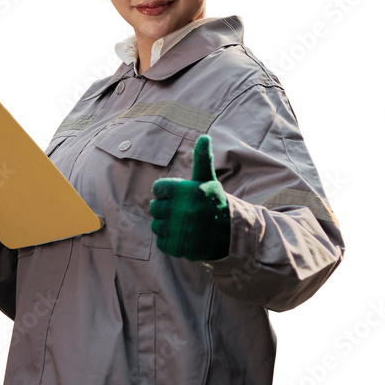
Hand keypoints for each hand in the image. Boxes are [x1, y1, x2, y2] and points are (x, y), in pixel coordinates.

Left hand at [149, 134, 229, 261]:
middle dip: (166, 210)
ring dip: (168, 227)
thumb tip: (204, 137)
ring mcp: (179, 230)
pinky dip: (171, 242)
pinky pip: (162, 243)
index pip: (157, 189)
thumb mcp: (208, 180)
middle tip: (183, 213)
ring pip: (156, 226)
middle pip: (154, 208)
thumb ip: (202, 159)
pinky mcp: (178, 247)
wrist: (231, 234)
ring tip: (185, 226)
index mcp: (185, 190)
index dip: (167, 193)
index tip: (181, 198)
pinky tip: (185, 237)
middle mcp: (181, 210)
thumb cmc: (214, 203)